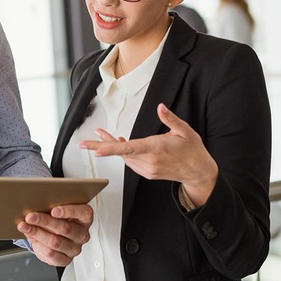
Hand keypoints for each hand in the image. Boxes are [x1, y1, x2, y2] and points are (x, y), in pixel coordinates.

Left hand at [18, 203, 92, 265]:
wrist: (50, 236)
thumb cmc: (55, 219)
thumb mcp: (55, 209)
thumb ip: (51, 205)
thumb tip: (34, 203)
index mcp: (85, 218)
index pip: (84, 213)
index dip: (69, 211)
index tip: (53, 210)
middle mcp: (82, 234)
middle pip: (65, 228)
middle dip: (45, 221)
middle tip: (30, 217)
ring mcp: (75, 248)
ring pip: (56, 242)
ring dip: (37, 233)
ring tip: (24, 226)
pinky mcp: (65, 260)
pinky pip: (51, 254)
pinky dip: (38, 245)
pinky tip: (30, 237)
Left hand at [80, 103, 217, 205]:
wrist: (198, 172)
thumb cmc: (192, 150)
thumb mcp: (185, 131)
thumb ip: (171, 119)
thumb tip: (160, 107)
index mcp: (157, 148)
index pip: (130, 149)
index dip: (112, 149)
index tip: (98, 150)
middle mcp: (149, 161)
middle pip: (121, 153)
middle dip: (102, 146)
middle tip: (83, 144)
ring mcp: (148, 169)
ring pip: (124, 157)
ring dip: (111, 146)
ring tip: (100, 135)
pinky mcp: (147, 173)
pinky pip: (130, 162)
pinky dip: (123, 152)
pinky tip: (119, 143)